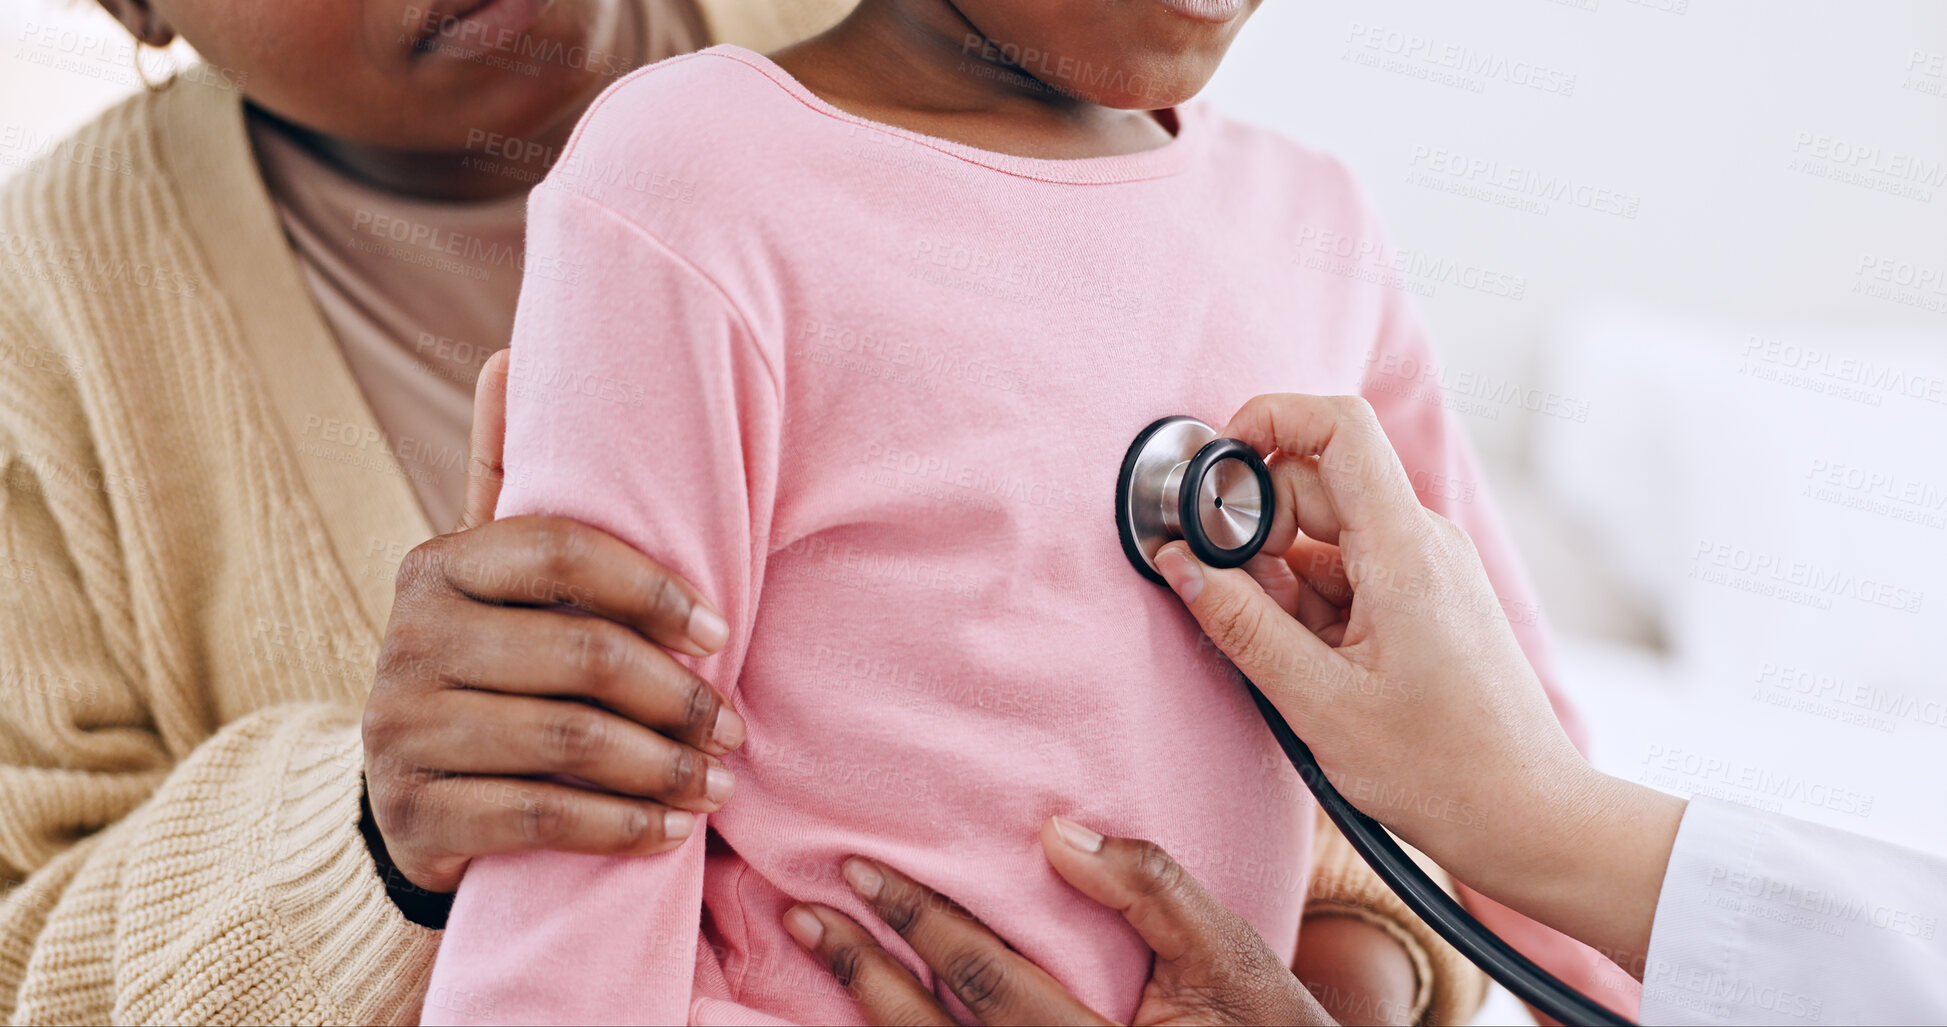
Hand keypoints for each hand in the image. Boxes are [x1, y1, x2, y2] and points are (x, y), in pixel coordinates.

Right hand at [362, 351, 743, 893]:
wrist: (406, 796)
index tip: (722, 630)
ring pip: (567, 743)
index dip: (652, 587)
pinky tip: (671, 829)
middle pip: (578, 656)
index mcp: (437, 564)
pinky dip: (621, 827)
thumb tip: (507, 355)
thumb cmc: (487, 664)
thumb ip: (507, 478)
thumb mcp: (492, 578)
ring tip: (720, 781)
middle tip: (736, 726)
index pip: (558, 548)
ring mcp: (402, 730)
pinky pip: (541, 818)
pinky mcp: (416, 814)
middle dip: (677, 696)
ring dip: (664, 768)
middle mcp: (406, 639)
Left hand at [783, 817, 1332, 1025]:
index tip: (859, 869)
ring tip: (816, 950)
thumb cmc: (1264, 1026)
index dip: (920, 923)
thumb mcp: (1231, 955)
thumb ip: (1153, 891)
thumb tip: (1056, 834)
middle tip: (802, 910)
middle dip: (859, 971)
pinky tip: (863, 1007)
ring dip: (865, 1010)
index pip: (986, 983)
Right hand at [1150, 394, 1681, 973]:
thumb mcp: (1317, 702)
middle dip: (1255, 531)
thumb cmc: (1440, 770)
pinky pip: (1348, 573)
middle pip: (1316, 484)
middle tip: (1229, 603)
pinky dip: (1310, 608)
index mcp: (1404, 548)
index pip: (1337, 426)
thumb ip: (1240, 624)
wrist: (1529, 817)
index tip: (1213, 469)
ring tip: (1288, 665)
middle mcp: (1423, 541)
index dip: (1268, 420)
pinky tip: (1312, 670)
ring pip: (1325, 537)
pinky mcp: (1426, 599)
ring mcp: (1428, 568)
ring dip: (1281, 582)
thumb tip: (1178, 563)